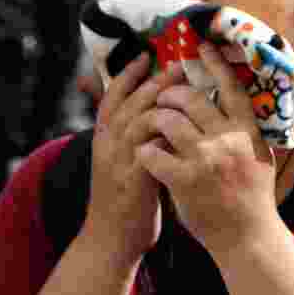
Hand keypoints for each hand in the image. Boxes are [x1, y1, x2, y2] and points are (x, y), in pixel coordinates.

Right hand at [80, 55, 184, 265]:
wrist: (112, 240)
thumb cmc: (127, 198)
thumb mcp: (127, 161)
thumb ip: (141, 137)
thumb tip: (165, 112)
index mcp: (106, 138)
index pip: (114, 97)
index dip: (128, 74)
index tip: (146, 54)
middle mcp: (108, 145)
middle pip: (128, 102)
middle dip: (153, 81)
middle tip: (176, 62)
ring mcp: (118, 162)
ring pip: (137, 121)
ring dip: (162, 102)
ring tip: (184, 88)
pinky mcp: (133, 180)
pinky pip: (149, 150)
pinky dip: (166, 136)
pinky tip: (187, 127)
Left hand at [130, 43, 278, 252]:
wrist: (246, 235)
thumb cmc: (253, 195)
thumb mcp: (259, 155)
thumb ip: (245, 130)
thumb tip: (232, 102)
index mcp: (246, 131)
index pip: (231, 88)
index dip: (215, 64)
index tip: (201, 46)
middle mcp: (227, 139)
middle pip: (191, 99)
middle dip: (169, 92)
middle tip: (162, 95)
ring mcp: (204, 159)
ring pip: (167, 121)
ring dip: (154, 117)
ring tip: (150, 122)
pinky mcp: (184, 180)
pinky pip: (153, 153)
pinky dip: (145, 150)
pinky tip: (144, 153)